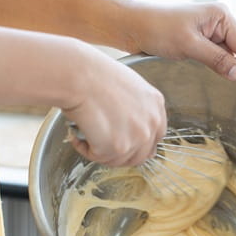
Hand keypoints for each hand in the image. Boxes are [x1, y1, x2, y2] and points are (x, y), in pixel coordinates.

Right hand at [63, 45, 166, 166]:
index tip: (123, 141)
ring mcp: (137, 137)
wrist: (79, 76)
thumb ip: (135, 108)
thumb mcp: (128, 86)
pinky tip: (78, 135)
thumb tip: (126, 125)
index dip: (137, 142)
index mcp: (156, 105)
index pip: (155, 136)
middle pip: (141, 155)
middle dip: (119, 152)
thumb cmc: (94, 75)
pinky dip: (85, 149)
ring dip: (101, 152)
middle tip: (101, 143)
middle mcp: (152, 123)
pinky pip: (99, 158)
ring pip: (119, 160)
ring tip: (86, 134)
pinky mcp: (118, 148)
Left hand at [124, 2, 235, 82]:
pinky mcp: (200, 42)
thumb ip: (218, 60)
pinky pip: (219, 58)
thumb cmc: (158, 30)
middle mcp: (219, 22)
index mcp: (221, 16)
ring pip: (231, 57)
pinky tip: (230, 80)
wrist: (132, 26)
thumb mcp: (189, 46)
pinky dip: (224, 69)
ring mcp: (210, 32)